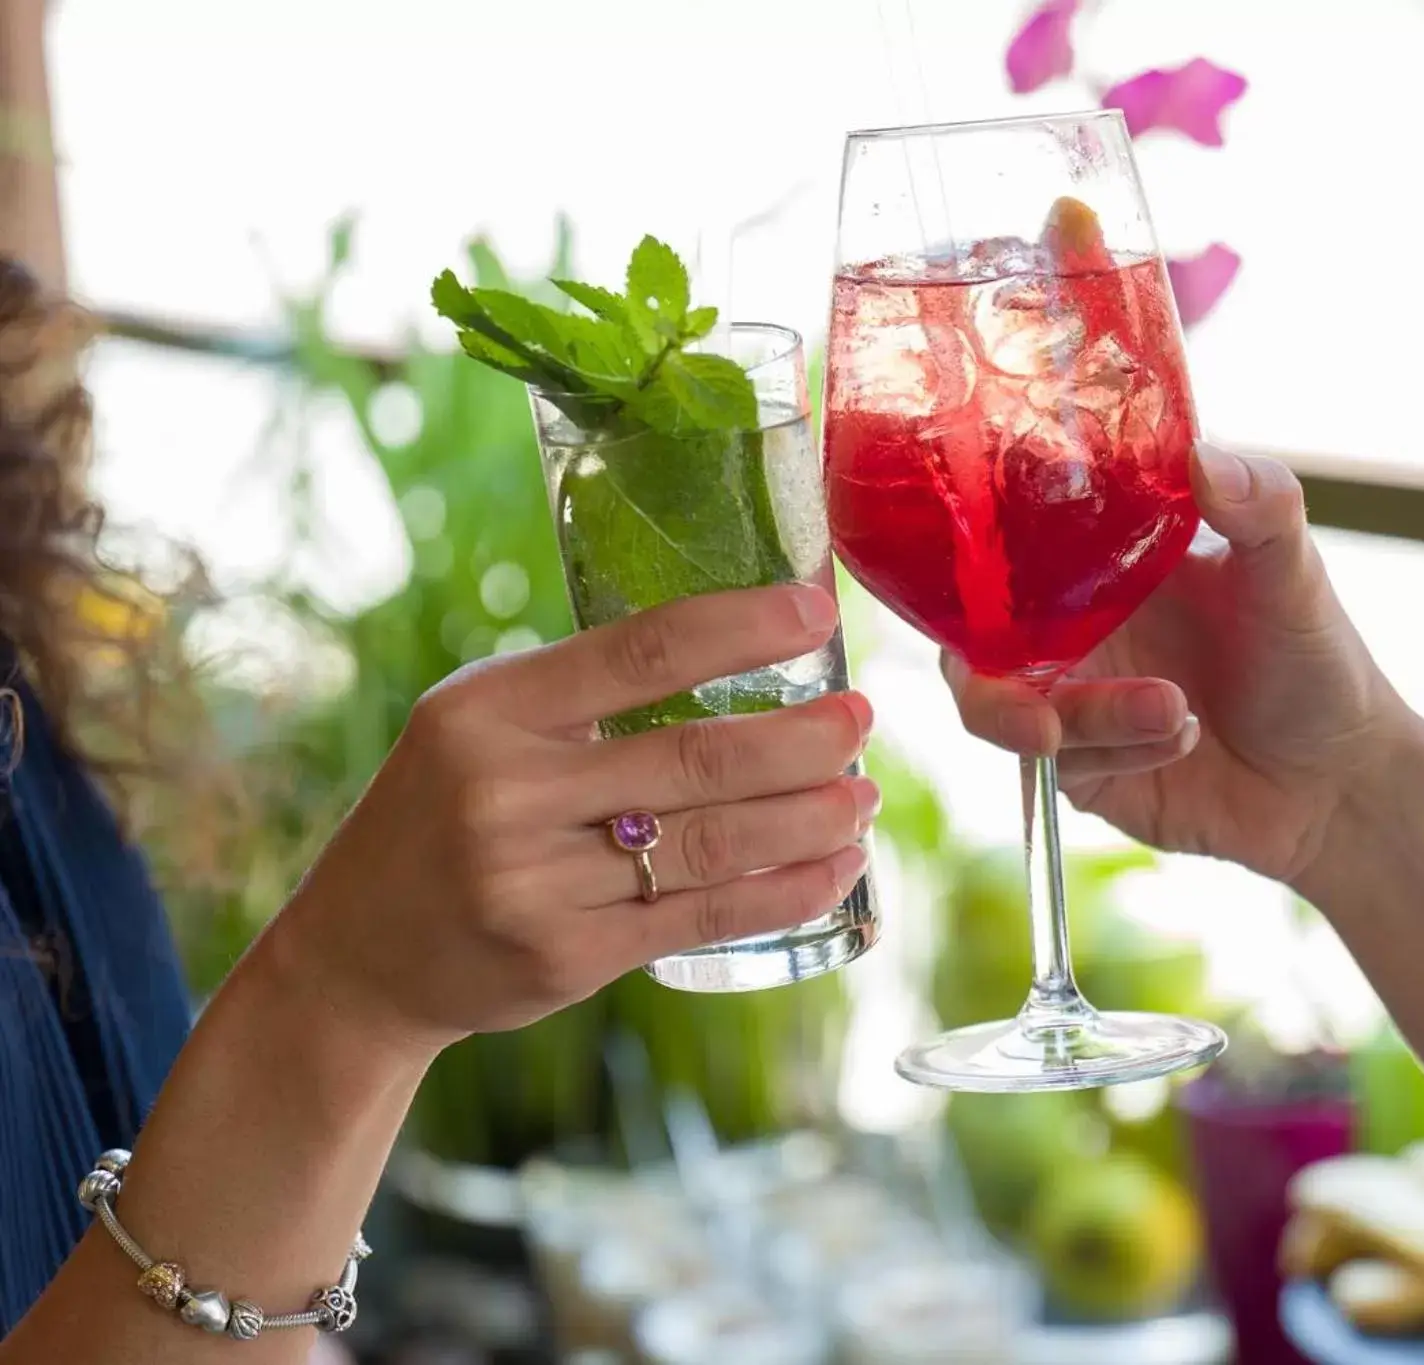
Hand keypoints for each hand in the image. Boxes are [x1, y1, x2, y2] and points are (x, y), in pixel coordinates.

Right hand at [260, 584, 874, 1055]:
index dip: (742, 628)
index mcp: (488, 711)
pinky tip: (837, 868)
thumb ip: (581, 695)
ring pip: (714, 843)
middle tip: (861, 720)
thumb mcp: (478, 727)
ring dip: (812, 818)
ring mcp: (536, 883)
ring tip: (864, 796)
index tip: (818, 613)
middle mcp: (506, 794)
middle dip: (804, 739)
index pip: (640, 651)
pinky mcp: (568, 956)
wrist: (358, 956)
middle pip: (698, 757)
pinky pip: (705, 917)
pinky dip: (787, 891)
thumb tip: (739, 647)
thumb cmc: (443, 815)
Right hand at [947, 441, 1402, 886]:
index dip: (970, 562)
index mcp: (1100, 566)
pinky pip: (1060, 767)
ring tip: (1179, 714)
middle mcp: (1073, 632)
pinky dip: (1117, 754)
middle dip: (991, 689)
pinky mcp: (1087, 770)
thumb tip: (1200, 455)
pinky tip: (1186, 739)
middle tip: (1039, 720)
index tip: (981, 573)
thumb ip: (1260, 505)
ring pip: (1013, 717)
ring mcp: (1074, 703)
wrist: (1340, 778)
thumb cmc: (1315, 660)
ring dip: (1093, 718)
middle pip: (976, 651)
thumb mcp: (1294, 573)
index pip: (1005, 553)